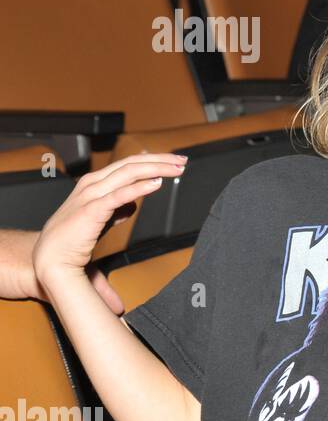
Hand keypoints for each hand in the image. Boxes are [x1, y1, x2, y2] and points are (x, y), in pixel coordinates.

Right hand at [33, 154, 186, 291]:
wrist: (51, 259)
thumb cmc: (73, 240)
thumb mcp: (100, 220)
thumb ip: (117, 210)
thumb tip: (133, 206)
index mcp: (94, 183)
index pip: (128, 164)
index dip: (152, 160)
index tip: (174, 162)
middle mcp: (92, 184)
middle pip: (131, 163)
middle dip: (159, 160)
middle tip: (182, 160)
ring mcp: (90, 195)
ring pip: (128, 173)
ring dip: (156, 168)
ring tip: (177, 168)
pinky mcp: (91, 210)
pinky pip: (119, 195)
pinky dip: (140, 187)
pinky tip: (157, 183)